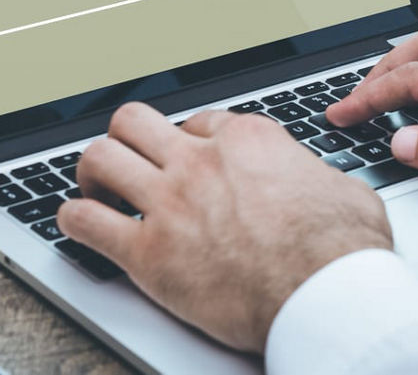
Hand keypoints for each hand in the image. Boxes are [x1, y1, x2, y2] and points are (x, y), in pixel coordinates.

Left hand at [56, 103, 390, 352]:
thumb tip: (318, 183)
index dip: (187, 140)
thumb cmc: (343, 252)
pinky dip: (74, 219)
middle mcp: (199, 162)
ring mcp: (169, 204)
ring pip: (100, 157)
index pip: (195, 120)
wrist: (327, 298)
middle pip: (133, 121)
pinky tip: (78, 223)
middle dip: (125, 138)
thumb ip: (315, 175)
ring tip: (96, 189)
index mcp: (246, 140)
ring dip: (92, 172)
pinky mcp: (148, 254)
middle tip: (127, 160)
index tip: (186, 158)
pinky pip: (86, 222)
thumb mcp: (342, 189)